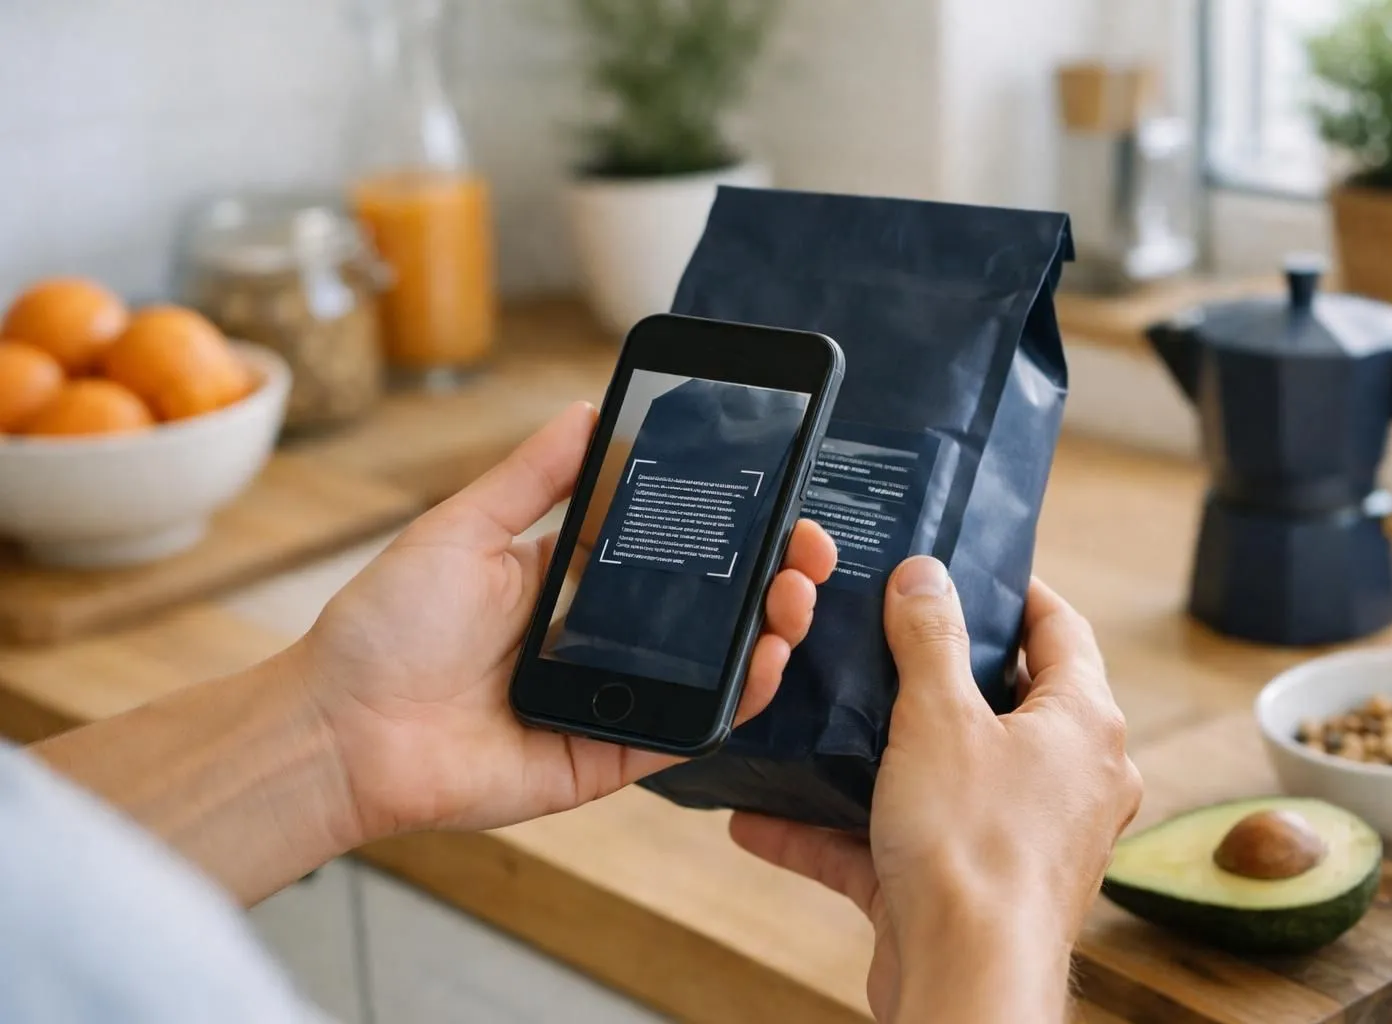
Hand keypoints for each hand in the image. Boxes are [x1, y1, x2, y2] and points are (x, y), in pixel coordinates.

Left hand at [298, 402, 837, 842]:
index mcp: (569, 583)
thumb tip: (590, 407)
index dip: (726, 527)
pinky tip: (763, 662)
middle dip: (767, 577)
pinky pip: (684, 730)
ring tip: (795, 597)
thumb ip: (533, 476)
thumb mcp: (463, 528)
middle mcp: (598, 641)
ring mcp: (609, 699)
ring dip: (766, 635)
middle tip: (807, 548)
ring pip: (710, 670)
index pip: (668, 549)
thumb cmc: (385, 627)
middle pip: (705, 609)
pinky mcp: (606, 757)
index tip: (775, 495)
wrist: (339, 729)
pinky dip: (733, 701)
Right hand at [730, 557, 1141, 1023]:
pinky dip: (840, 831)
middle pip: (999, 701)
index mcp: (1082, 725)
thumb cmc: (975, 848)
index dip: (1014, 592)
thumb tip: (925, 575)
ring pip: (940, 774)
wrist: (965, 981)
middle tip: (878, 631)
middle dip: (930, 673)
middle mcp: (1066, 779)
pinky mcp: (966, 886)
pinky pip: (898, 841)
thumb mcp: (940, 717)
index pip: (1059, 630)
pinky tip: (766, 819)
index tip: (964, 569)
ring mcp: (1018, 837)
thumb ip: (929, 638)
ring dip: (871, 756)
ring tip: (815, 719)